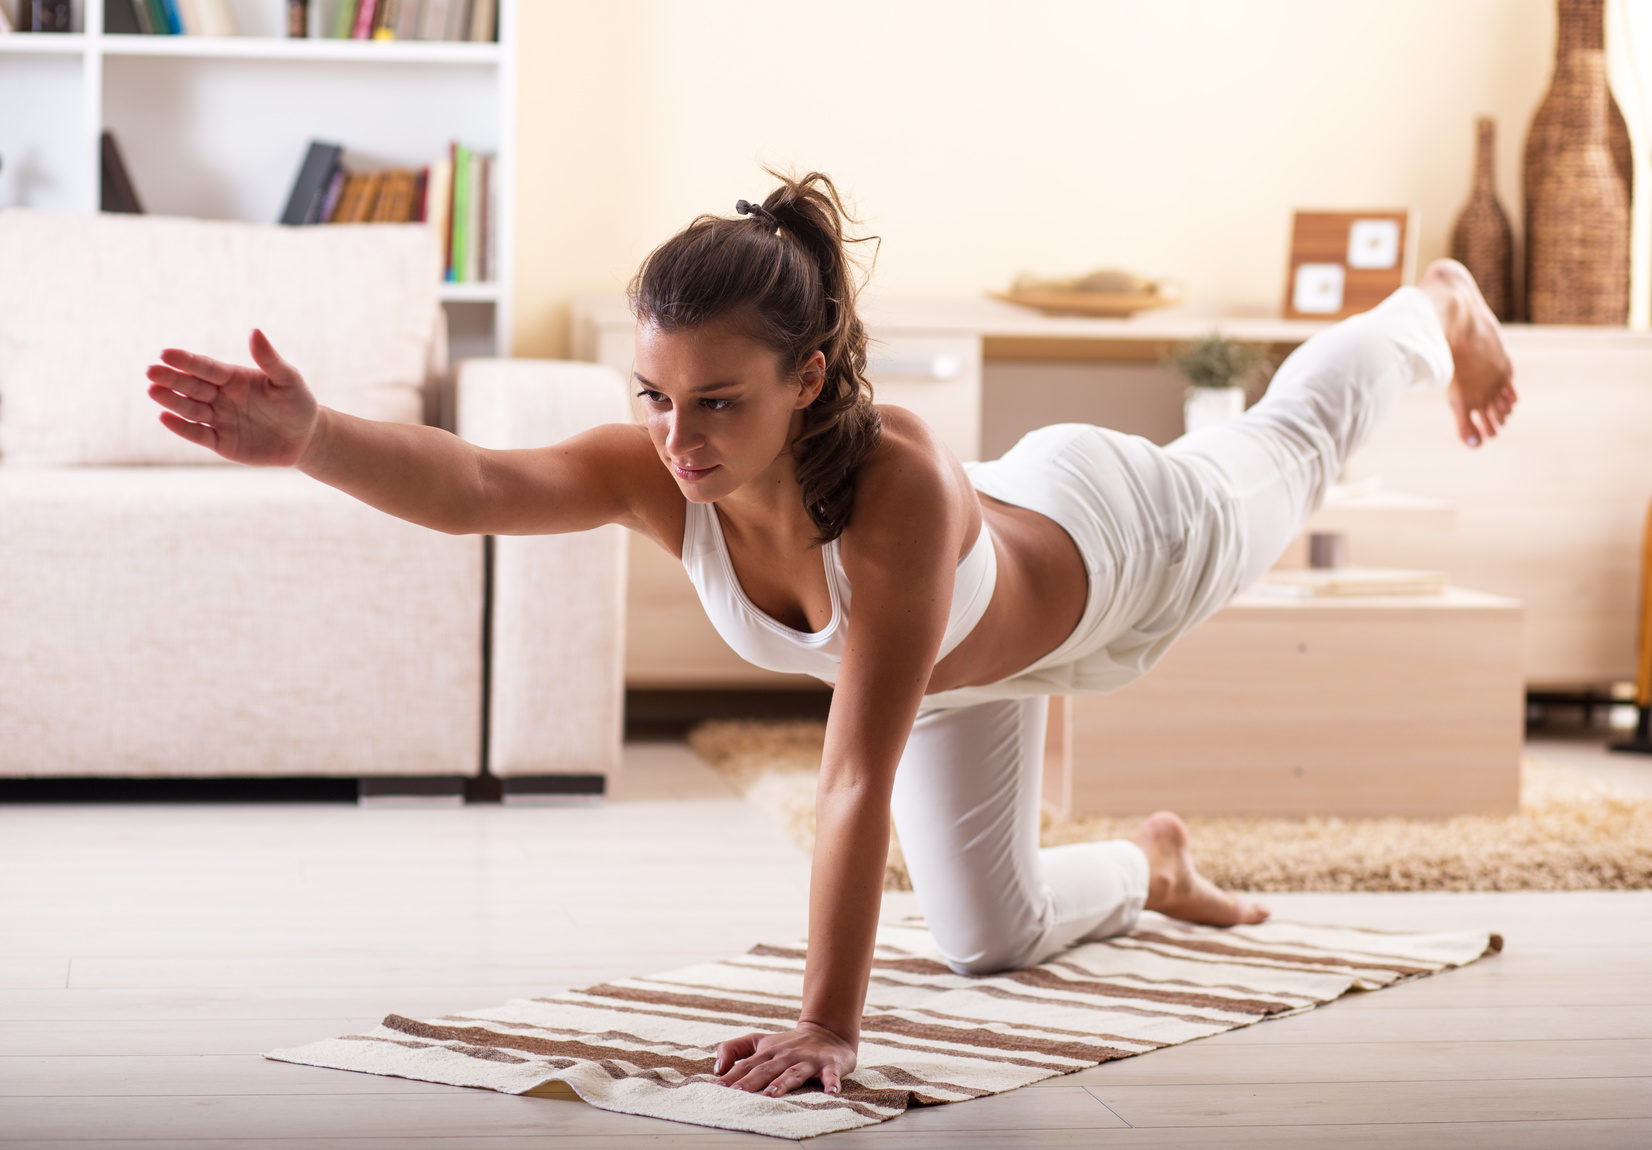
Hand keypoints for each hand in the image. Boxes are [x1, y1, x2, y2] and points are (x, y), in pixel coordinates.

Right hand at [145, 328, 319, 466]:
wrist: (306, 438)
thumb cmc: (297, 403)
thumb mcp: (288, 380)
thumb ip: (270, 359)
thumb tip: (254, 331)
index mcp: (233, 378)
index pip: (206, 367)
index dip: (187, 361)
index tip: (165, 353)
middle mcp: (221, 397)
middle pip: (192, 386)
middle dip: (171, 379)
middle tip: (151, 371)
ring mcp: (219, 420)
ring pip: (190, 409)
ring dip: (171, 401)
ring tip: (153, 391)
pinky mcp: (221, 443)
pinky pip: (198, 434)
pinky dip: (182, 428)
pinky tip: (164, 417)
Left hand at [713, 1022, 854, 1096]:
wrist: (827, 1031)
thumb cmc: (787, 1043)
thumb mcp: (759, 1041)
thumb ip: (734, 1049)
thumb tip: (717, 1069)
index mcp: (767, 1051)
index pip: (747, 1064)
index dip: (732, 1074)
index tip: (718, 1086)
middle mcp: (786, 1055)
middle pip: (766, 1069)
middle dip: (752, 1081)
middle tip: (737, 1093)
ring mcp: (807, 1059)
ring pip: (793, 1072)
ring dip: (783, 1083)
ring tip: (771, 1094)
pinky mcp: (829, 1064)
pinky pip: (831, 1074)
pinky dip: (831, 1082)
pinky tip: (830, 1092)